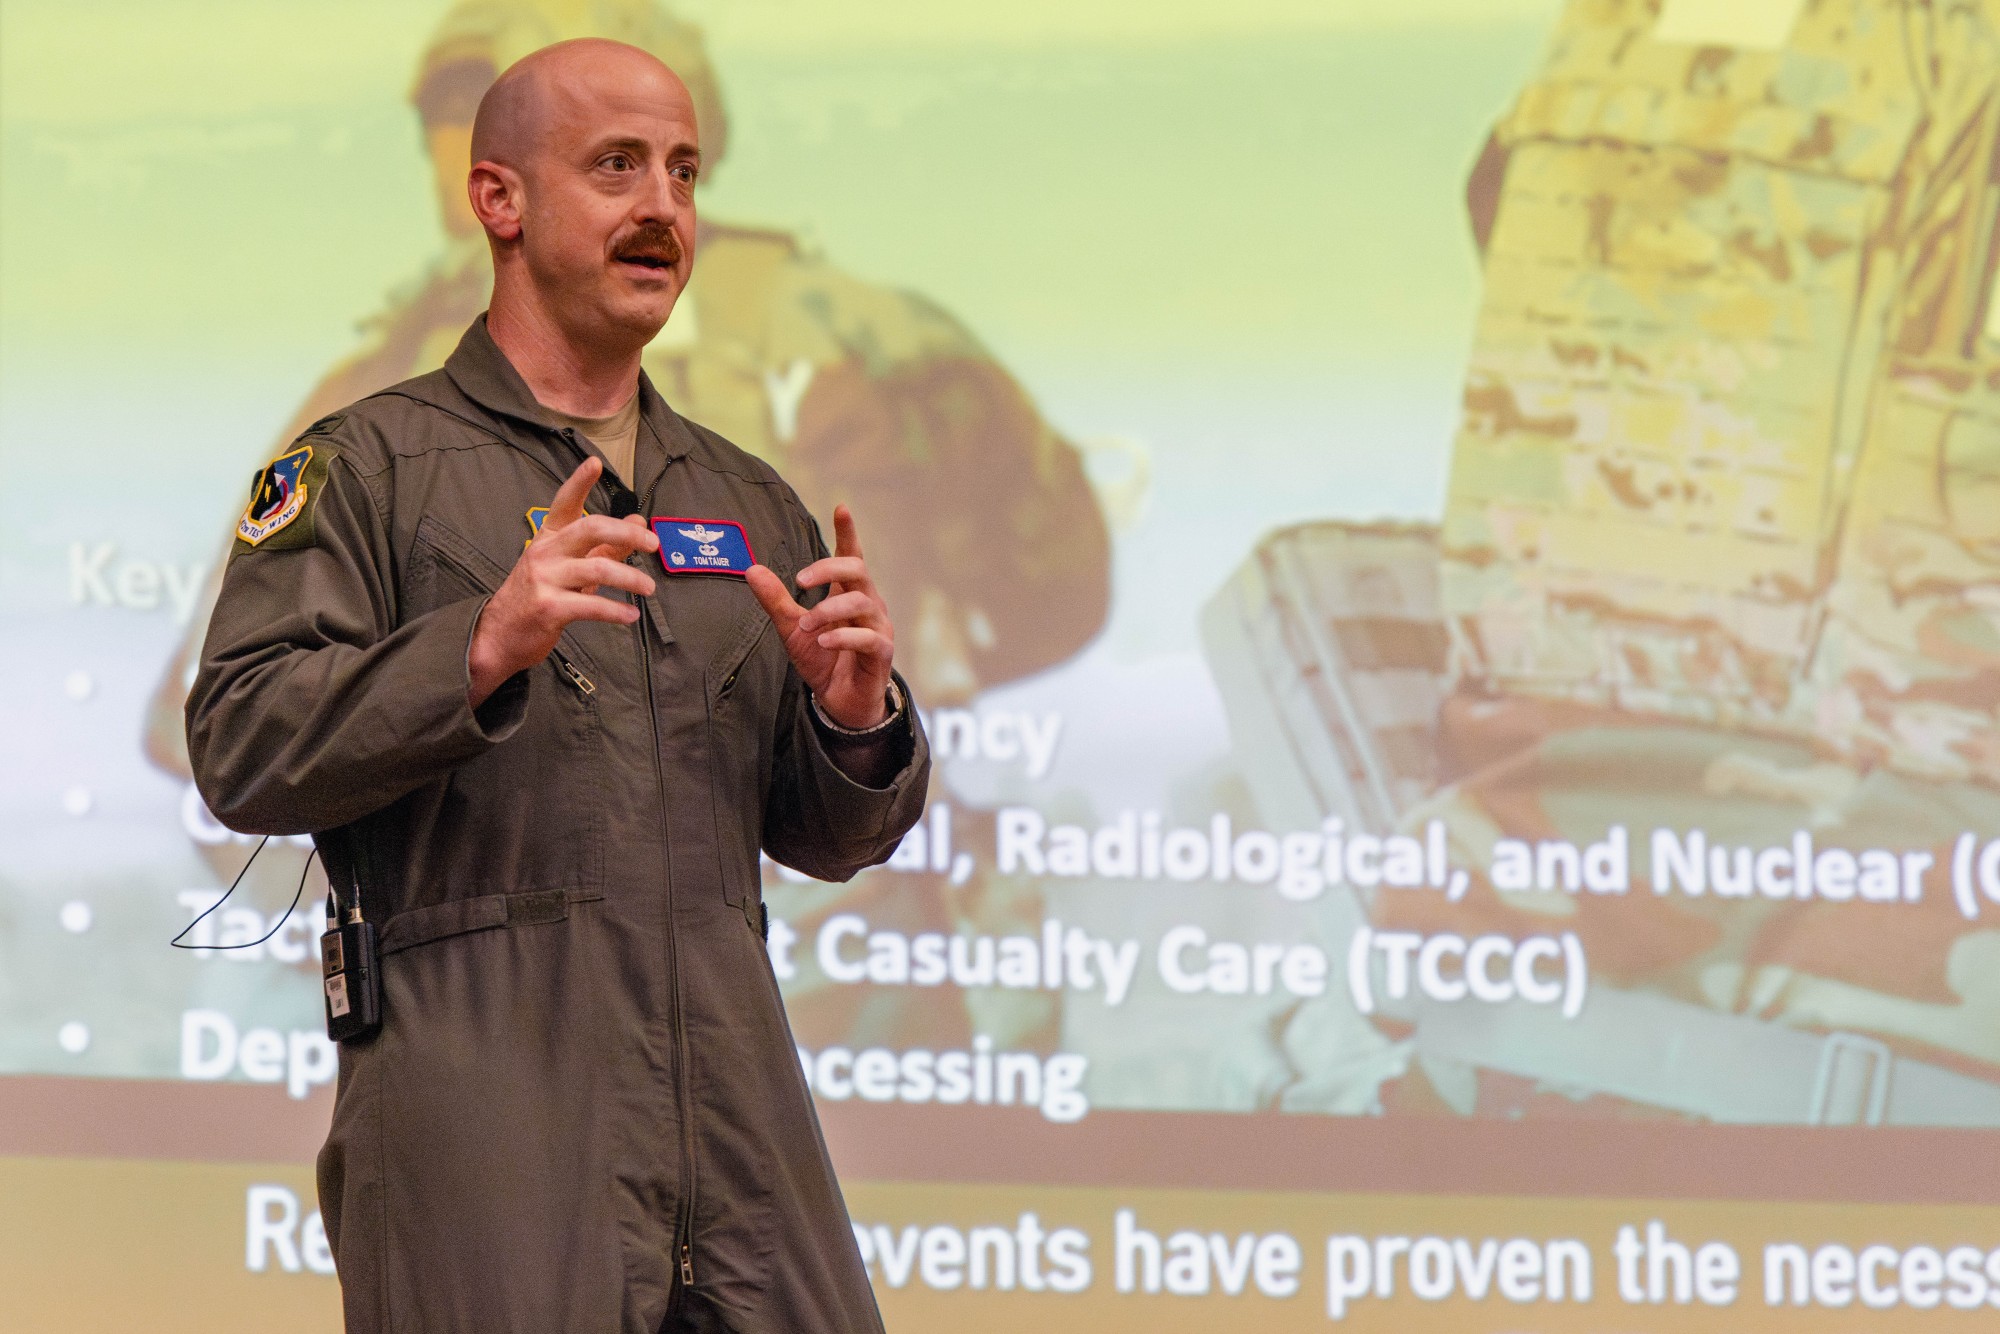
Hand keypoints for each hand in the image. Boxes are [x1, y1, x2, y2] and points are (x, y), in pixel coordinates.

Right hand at [467, 457, 657, 706]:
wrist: (499, 635)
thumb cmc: (540, 595)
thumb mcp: (569, 566)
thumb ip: (606, 546)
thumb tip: (639, 523)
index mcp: (548, 537)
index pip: (564, 503)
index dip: (579, 482)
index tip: (595, 463)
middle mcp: (545, 552)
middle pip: (590, 529)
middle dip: (627, 535)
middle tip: (653, 545)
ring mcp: (545, 579)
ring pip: (597, 569)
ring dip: (630, 579)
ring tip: (648, 588)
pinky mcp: (549, 608)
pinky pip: (591, 606)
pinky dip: (616, 611)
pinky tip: (630, 616)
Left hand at [745, 504, 894, 728]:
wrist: (838, 700)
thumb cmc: (822, 659)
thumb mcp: (792, 628)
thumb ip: (776, 600)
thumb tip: (752, 569)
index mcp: (847, 594)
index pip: (851, 557)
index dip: (848, 533)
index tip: (841, 508)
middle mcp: (867, 605)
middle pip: (858, 570)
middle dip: (829, 568)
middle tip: (800, 580)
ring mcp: (878, 628)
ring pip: (862, 603)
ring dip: (829, 610)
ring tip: (807, 625)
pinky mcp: (881, 653)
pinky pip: (868, 638)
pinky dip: (844, 637)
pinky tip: (824, 642)